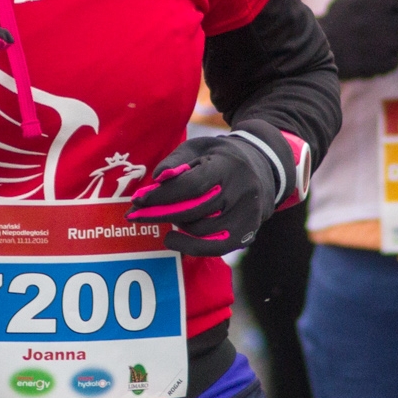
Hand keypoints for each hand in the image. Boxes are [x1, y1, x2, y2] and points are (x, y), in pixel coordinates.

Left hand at [126, 131, 300, 256]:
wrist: (262, 169)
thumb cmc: (219, 158)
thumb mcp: (198, 149)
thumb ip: (175, 162)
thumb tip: (156, 179)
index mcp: (228, 166)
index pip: (191, 185)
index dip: (162, 195)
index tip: (138, 201)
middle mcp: (242, 192)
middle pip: (194, 211)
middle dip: (160, 214)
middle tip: (135, 216)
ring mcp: (247, 216)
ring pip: (202, 230)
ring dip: (176, 226)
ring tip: (162, 216)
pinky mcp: (247, 233)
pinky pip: (216, 248)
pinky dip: (191, 247)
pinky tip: (173, 239)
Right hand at [318, 0, 397, 80]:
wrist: (319, 48)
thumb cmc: (340, 16)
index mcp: (378, 1)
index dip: (386, 5)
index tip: (370, 11)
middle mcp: (384, 22)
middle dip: (388, 24)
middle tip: (366, 27)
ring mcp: (385, 45)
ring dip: (388, 42)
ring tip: (367, 42)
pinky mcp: (382, 65)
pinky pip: (395, 60)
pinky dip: (384, 60)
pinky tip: (368, 55)